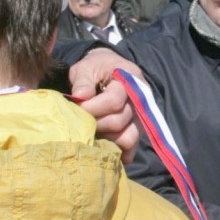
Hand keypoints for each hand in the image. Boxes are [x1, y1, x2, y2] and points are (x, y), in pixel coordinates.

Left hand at [69, 48, 142, 162]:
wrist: (107, 71)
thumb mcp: (85, 68)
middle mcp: (141, 99)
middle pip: (119, 121)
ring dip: (106, 139)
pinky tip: (103, 147)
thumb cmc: (95, 69)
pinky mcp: (138, 131)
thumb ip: (83, 81)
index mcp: (130, 79)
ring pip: (128, 138)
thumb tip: (82, 97)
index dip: (93, 108)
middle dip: (96, 123)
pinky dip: (117, 152)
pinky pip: (132, 148)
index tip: (78, 108)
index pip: (114, 101)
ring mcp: (141, 117)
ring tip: (93, 132)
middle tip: (82, 121)